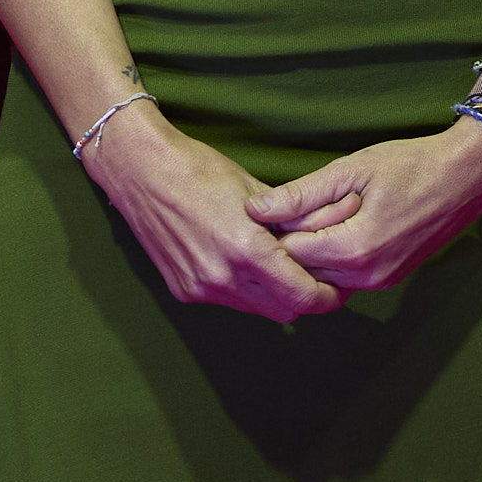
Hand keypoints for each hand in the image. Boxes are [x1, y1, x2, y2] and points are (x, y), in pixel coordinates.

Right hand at [80, 102, 343, 322]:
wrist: (142, 172)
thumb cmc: (201, 171)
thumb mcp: (255, 193)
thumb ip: (290, 224)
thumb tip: (323, 241)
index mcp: (246, 250)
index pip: (302, 295)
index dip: (326, 296)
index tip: (339, 287)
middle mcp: (223, 277)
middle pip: (284, 310)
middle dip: (305, 298)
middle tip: (318, 278)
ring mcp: (201, 287)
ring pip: (257, 309)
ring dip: (274, 296)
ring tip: (284, 269)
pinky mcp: (184, 290)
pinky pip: (229, 301)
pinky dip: (245, 290)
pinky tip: (247, 265)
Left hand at [248, 120, 481, 292]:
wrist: (468, 176)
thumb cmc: (412, 164)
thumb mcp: (351, 169)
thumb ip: (301, 194)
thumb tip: (255, 211)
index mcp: (354, 248)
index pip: (289, 254)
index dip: (276, 229)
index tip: (277, 205)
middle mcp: (367, 275)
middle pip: (303, 271)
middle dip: (293, 243)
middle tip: (296, 208)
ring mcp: (381, 281)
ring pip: (323, 277)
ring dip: (314, 251)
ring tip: (320, 215)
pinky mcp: (390, 279)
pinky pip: (346, 277)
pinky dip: (335, 257)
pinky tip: (339, 227)